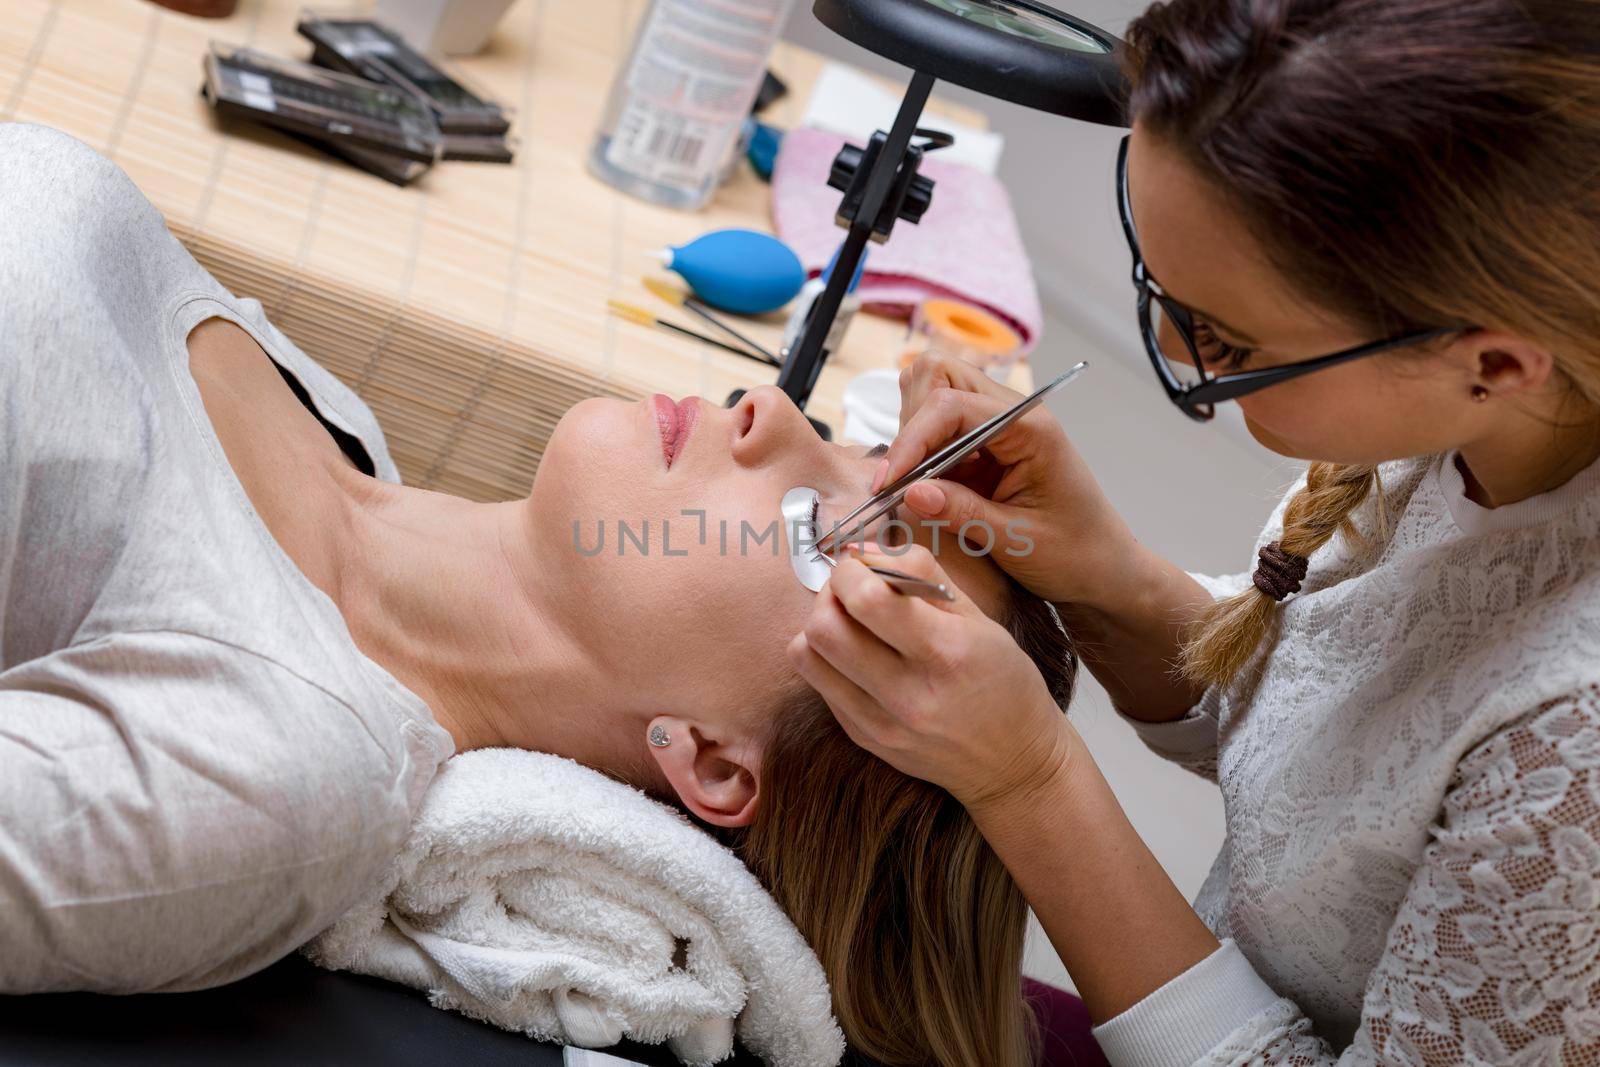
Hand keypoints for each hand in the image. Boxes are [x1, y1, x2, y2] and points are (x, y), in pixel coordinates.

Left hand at [787, 542, 1077, 809]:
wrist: (1013, 764)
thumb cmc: (1003, 682)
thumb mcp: (980, 618)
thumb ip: (920, 574)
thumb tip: (859, 549)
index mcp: (948, 653)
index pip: (868, 598)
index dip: (851, 569)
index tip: (861, 565)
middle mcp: (910, 693)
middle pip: (825, 626)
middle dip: (830, 591)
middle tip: (851, 588)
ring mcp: (882, 723)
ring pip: (808, 654)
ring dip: (820, 623)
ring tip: (850, 620)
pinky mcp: (864, 738)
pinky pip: (819, 684)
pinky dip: (828, 657)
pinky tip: (858, 654)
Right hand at [876, 353, 1134, 607]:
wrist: (1104, 570)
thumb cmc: (1075, 554)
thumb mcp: (1016, 540)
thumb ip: (960, 512)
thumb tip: (909, 492)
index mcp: (1030, 428)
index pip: (951, 405)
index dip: (912, 440)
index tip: (888, 483)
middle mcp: (1013, 414)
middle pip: (938, 375)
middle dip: (910, 422)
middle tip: (904, 478)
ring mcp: (997, 426)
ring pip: (933, 394)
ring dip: (915, 435)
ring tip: (917, 485)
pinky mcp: (985, 445)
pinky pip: (939, 428)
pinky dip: (922, 452)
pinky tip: (929, 490)